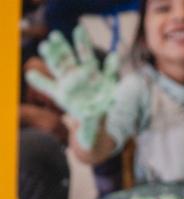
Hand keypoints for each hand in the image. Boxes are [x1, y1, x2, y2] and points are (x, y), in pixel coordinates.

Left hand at [26, 27, 118, 150]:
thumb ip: (85, 137)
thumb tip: (84, 147)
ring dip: (82, 45)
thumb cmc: (86, 128)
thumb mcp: (85, 135)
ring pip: (84, 59)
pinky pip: (109, 71)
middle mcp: (75, 81)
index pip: (52, 82)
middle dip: (59, 51)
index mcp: (65, 93)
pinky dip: (111, 64)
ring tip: (79, 30)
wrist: (98, 125)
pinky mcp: (106, 81)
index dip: (44, 76)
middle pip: (65, 63)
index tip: (34, 65)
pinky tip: (113, 57)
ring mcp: (90, 78)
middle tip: (52, 39)